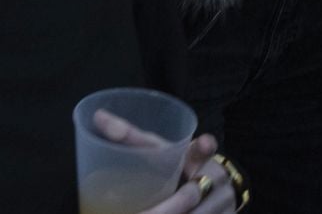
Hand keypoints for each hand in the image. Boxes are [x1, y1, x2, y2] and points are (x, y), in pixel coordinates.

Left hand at [100, 125, 237, 213]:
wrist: (216, 189)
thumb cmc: (178, 166)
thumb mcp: (161, 149)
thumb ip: (132, 136)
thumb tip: (98, 116)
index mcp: (198, 157)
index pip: (205, 149)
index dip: (205, 147)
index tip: (204, 143)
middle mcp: (214, 181)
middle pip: (188, 198)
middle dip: (163, 210)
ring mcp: (223, 207)